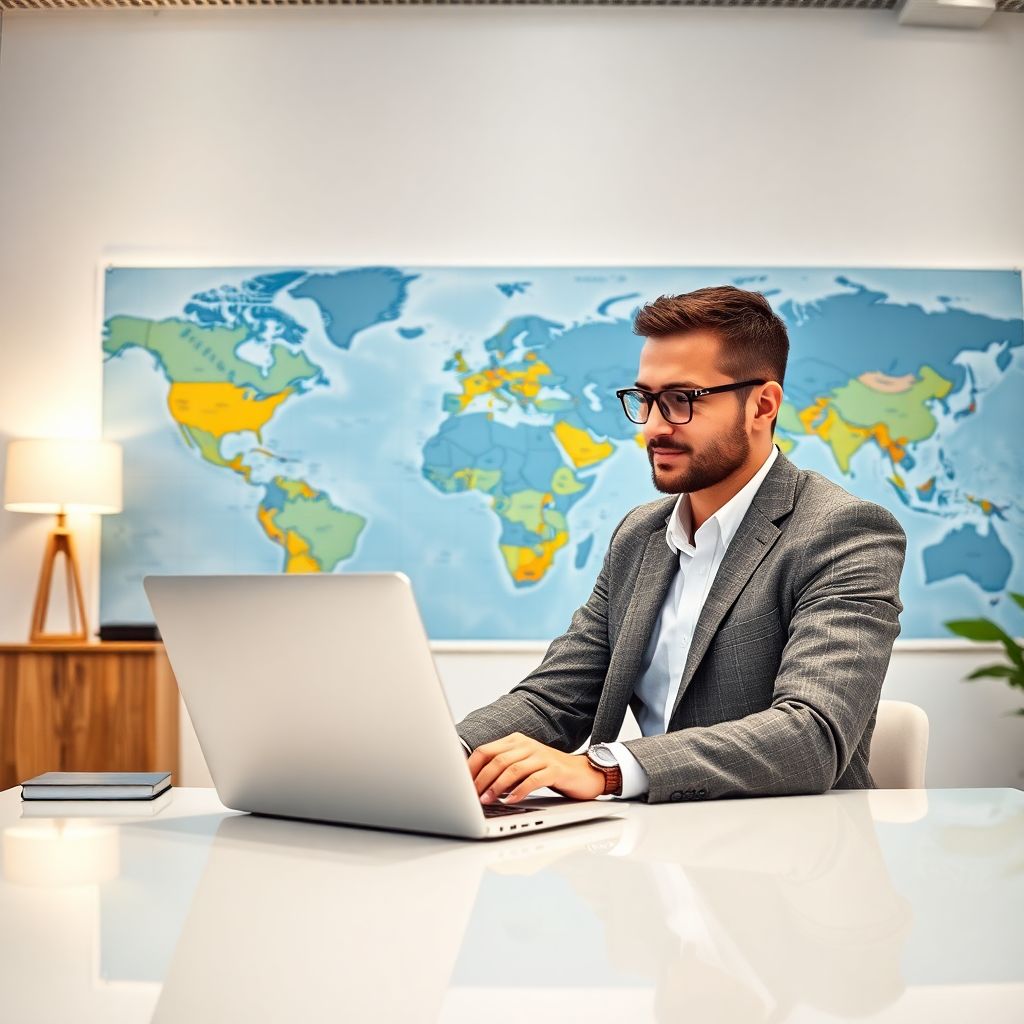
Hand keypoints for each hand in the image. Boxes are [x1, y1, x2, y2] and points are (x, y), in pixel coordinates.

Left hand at [467, 733, 605, 803]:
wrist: (583, 773)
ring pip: (512, 768)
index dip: (470, 768)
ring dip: (496, 786)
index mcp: (515, 741)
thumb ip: (502, 769)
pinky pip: (534, 779)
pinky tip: (511, 800)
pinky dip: (520, 790)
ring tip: (487, 801)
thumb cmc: (549, 771)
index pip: (485, 751)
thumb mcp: (522, 766)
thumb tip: (475, 786)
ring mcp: (541, 756)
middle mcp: (526, 745)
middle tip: (471, 797)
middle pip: (496, 760)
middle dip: (481, 780)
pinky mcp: (555, 769)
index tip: (460, 785)